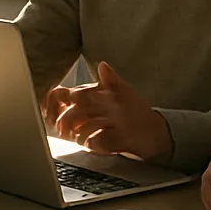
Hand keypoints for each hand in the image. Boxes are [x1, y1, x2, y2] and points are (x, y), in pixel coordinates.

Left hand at [43, 62, 172, 161]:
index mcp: (106, 92)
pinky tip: (91, 145)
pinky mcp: (119, 138)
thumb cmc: (135, 112)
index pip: (75, 93)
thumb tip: (103, 65)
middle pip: (77, 109)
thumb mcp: (125, 93)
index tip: (54, 114)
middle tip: (63, 131)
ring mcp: (115, 121)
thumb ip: (109, 81)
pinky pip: (97, 141)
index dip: (58, 104)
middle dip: (66, 122)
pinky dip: (91, 144)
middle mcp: (110, 104)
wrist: (156, 133)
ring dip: (78, 135)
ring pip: (86, 126)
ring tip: (79, 139)